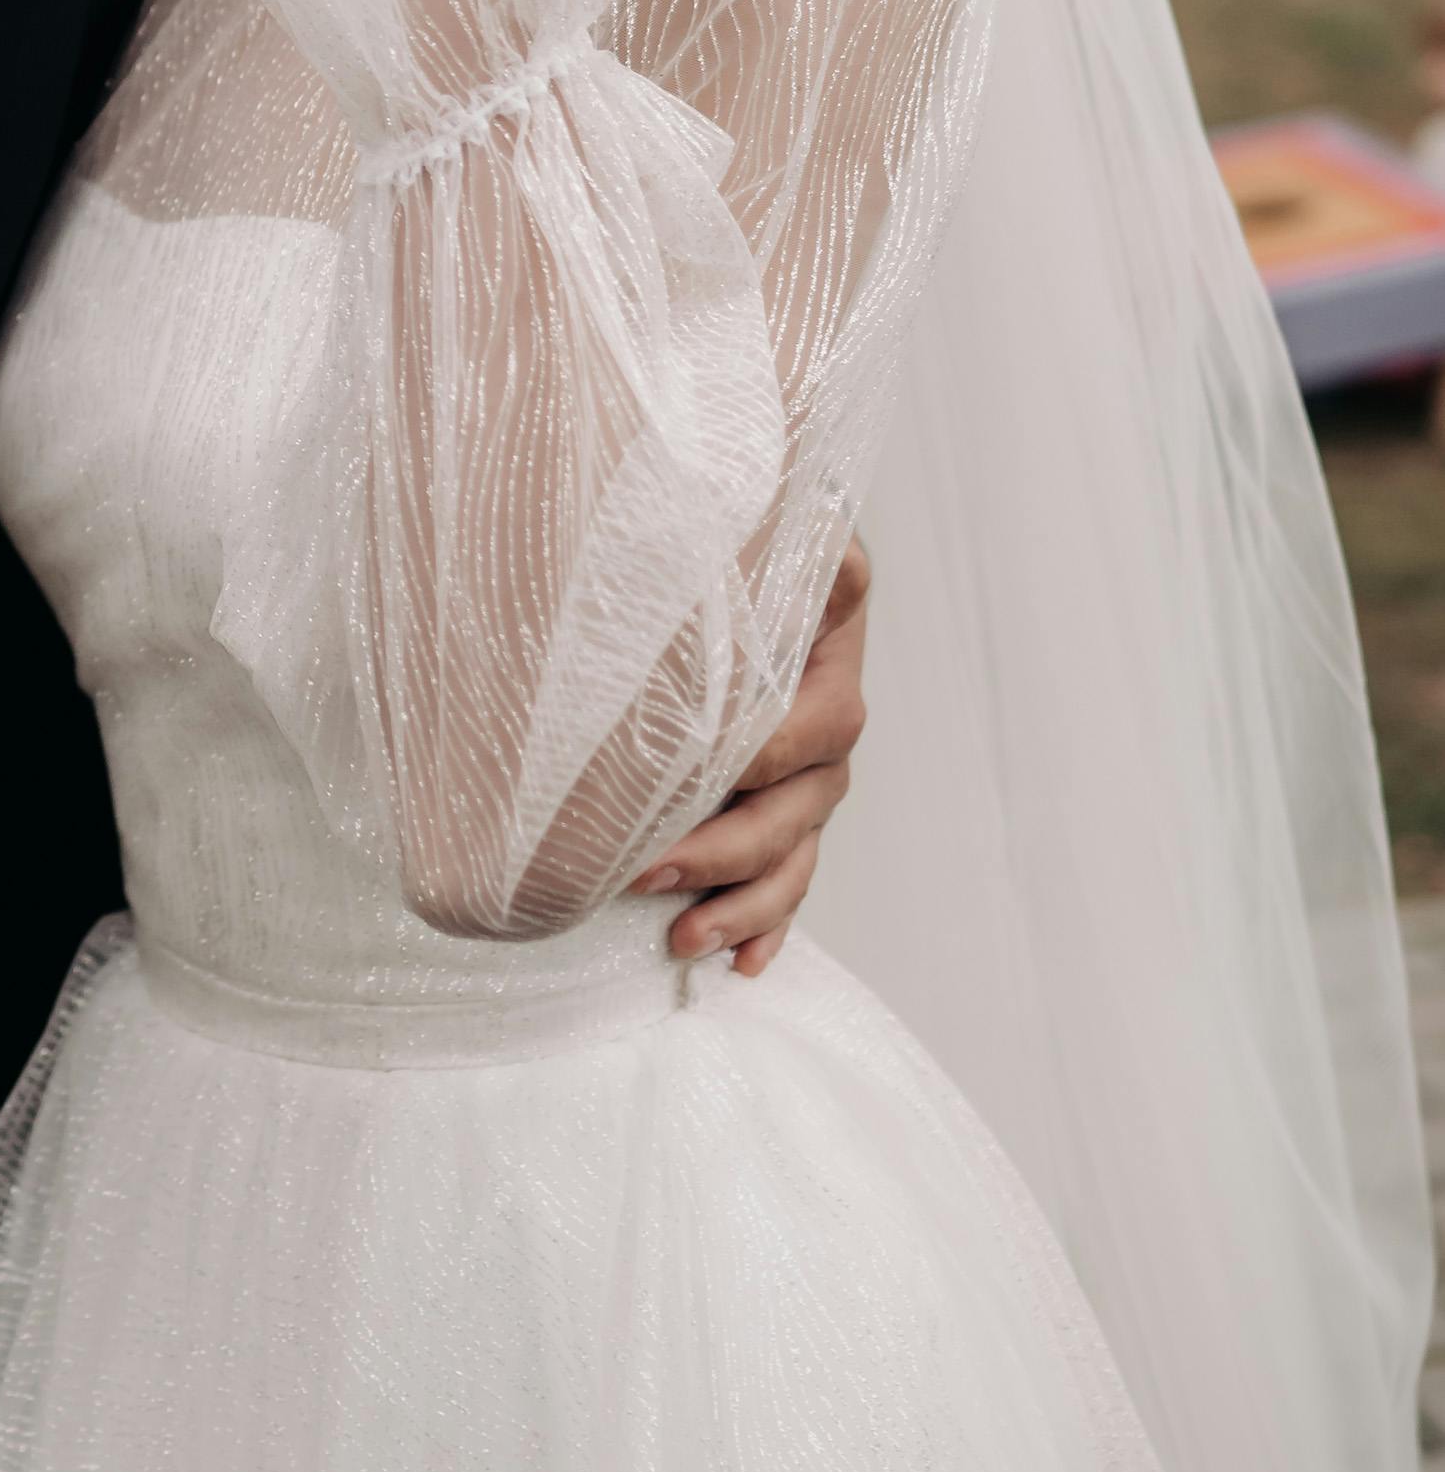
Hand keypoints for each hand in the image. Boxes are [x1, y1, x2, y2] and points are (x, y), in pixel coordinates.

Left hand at [636, 536, 868, 975]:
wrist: (684, 515)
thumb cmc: (692, 508)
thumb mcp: (718, 510)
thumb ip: (741, 532)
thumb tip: (785, 543)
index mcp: (826, 628)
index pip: (817, 718)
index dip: (762, 758)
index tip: (695, 777)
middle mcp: (826, 699)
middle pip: (807, 797)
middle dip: (729, 847)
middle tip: (645, 867)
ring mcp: (808, 759)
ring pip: (798, 847)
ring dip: (745, 901)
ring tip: (685, 940)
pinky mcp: (780, 798)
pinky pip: (790, 873)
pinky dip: (765, 920)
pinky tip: (742, 963)